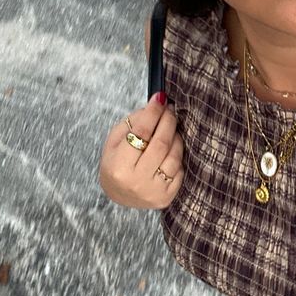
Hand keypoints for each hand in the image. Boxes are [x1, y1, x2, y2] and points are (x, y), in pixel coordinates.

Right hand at [99, 92, 183, 208]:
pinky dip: (178, 154)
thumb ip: (133, 123)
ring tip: (170, 128)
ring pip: (174, 155)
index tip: (160, 98)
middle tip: (170, 109)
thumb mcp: (115, 141)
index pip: (141, 133)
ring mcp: (154, 191)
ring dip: (176, 137)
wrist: (120, 194)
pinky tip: (172, 147)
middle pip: (161, 143)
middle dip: (168, 121)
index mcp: (119, 166)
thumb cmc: (117, 163)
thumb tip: (156, 105)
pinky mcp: (167, 197)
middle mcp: (137, 181)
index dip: (153, 112)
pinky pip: (180, 169)